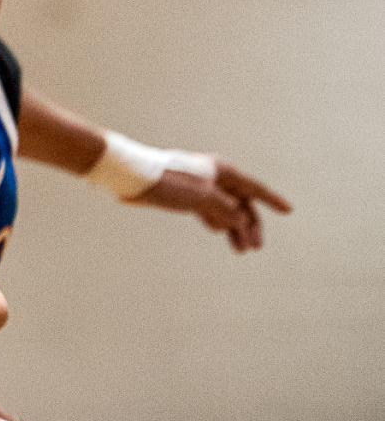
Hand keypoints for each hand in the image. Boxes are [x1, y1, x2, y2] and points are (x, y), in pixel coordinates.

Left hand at [133, 158, 290, 252]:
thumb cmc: (168, 182)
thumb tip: (241, 219)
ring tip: (241, 250)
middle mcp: (213, 177)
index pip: (253, 187)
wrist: (132, 176)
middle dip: (250, 224)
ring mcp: (199, 186)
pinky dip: (217, 222)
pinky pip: (209, 210)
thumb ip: (226, 210)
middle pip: (241, 203)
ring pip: (225, 209)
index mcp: (221, 171)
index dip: (271, 199)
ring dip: (234, 228)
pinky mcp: (185, 195)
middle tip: (255, 247)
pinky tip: (220, 232)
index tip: (288, 211)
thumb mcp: (203, 198)